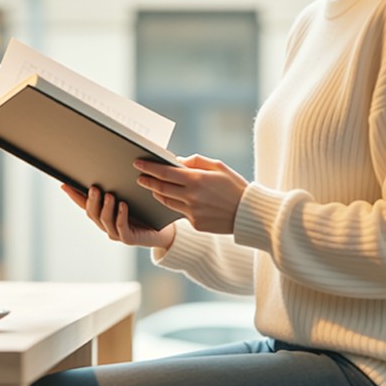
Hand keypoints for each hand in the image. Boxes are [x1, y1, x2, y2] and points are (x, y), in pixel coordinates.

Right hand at [61, 182, 173, 246]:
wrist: (164, 231)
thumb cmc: (146, 212)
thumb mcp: (130, 196)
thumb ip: (117, 187)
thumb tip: (106, 168)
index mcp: (103, 214)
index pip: (84, 204)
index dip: (74, 195)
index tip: (65, 184)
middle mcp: (106, 225)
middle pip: (92, 213)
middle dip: (91, 200)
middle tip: (94, 187)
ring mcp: (116, 233)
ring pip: (105, 220)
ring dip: (106, 207)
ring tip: (109, 195)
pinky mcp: (128, 239)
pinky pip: (121, 227)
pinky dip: (121, 216)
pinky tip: (123, 205)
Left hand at [133, 155, 247, 235]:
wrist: (249, 214)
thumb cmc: (234, 186)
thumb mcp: (219, 166)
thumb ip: (196, 161)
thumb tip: (177, 161)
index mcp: (197, 179)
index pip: (165, 172)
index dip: (149, 167)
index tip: (137, 163)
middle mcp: (192, 197)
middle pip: (161, 188)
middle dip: (147, 181)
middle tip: (139, 177)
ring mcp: (192, 212)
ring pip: (166, 202)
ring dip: (157, 193)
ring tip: (153, 187)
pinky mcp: (195, 224)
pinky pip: (179, 213)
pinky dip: (174, 204)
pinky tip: (169, 199)